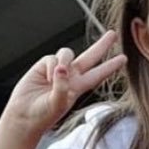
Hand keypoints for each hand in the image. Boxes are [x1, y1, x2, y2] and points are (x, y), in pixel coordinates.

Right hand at [4, 29, 125, 135]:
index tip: (124, 58)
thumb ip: (62, 87)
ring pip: (67, 53)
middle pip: (90, 57)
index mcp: (79, 88)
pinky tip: (47, 78)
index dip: (111, 66)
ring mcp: (58, 69)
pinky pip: (52, 58)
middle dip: (101, 45)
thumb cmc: (43, 115)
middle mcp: (71, 76)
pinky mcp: (44, 65)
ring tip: (56, 76)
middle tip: (113, 34)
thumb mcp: (58, 104)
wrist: (24, 115)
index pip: (98, 74)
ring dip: (64, 61)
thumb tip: (62, 68)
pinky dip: (51, 67)